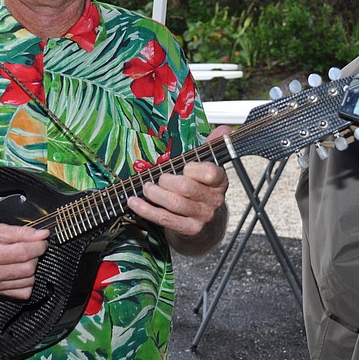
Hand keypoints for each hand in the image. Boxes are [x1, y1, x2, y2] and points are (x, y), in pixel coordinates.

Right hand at [0, 223, 49, 299]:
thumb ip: (22, 233)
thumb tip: (42, 235)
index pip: (24, 253)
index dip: (38, 245)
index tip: (41, 239)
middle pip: (28, 268)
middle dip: (36, 255)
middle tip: (31, 246)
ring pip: (29, 281)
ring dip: (32, 268)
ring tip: (22, 257)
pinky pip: (23, 293)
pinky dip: (27, 282)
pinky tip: (19, 270)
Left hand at [126, 125, 229, 253]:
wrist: (206, 225)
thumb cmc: (201, 190)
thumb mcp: (206, 168)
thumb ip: (212, 147)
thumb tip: (224, 129)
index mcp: (220, 182)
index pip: (210, 173)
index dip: (193, 168)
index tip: (184, 166)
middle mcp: (214, 200)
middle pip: (186, 187)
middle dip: (167, 180)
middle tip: (158, 177)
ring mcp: (203, 216)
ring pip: (174, 203)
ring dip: (154, 193)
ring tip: (146, 187)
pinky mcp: (190, 229)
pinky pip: (164, 218)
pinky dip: (145, 209)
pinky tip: (134, 202)